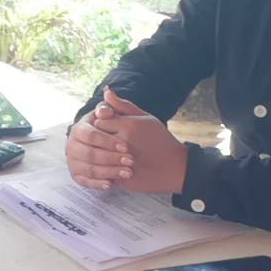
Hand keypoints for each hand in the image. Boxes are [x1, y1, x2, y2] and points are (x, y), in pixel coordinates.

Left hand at [66, 88, 187, 194]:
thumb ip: (123, 105)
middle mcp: (124, 143)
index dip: (103, 123)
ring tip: (111, 152)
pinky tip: (114, 165)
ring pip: (97, 156)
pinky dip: (105, 168)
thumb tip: (106, 92)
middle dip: (100, 138)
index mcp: (129, 126)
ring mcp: (121, 162)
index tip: (110, 126)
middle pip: (96, 137)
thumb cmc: (160, 140)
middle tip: (110, 140)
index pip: (99, 120)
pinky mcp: (121, 178)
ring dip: (101, 153)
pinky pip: (102, 171)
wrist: (174, 167)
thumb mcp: (145, 118)